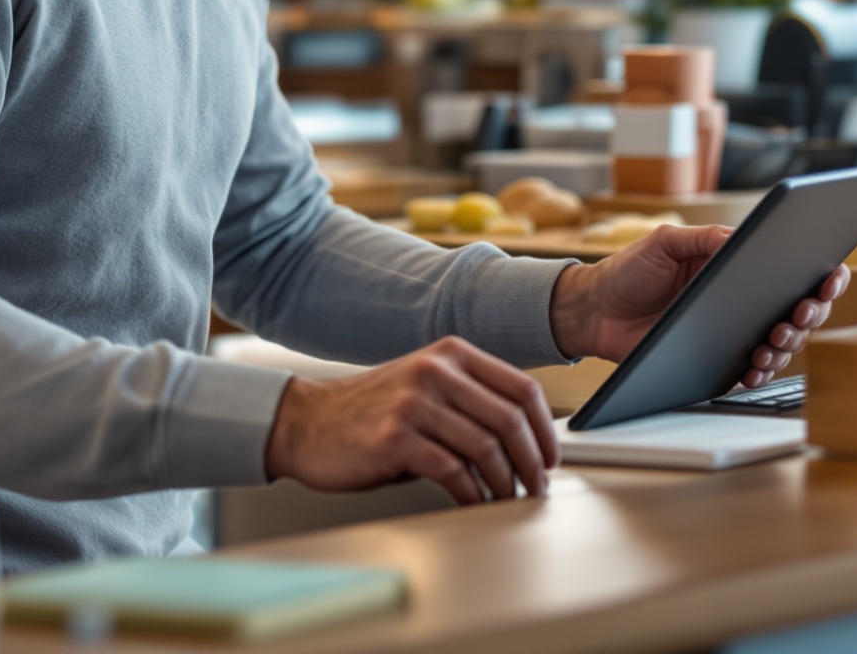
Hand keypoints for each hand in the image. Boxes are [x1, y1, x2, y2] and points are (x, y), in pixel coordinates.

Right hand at [263, 337, 556, 504]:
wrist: (307, 423)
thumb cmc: (371, 412)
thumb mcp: (425, 389)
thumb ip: (469, 401)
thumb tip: (525, 441)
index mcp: (451, 354)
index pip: (521, 388)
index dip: (544, 429)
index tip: (550, 457)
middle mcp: (435, 371)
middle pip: (509, 419)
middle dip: (532, 462)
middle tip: (536, 486)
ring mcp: (414, 403)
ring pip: (485, 447)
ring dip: (505, 482)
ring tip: (508, 499)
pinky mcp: (395, 438)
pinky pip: (453, 472)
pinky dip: (472, 494)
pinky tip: (474, 502)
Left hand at [549, 225, 850, 389]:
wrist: (595, 310)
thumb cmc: (629, 271)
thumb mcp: (665, 242)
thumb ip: (706, 238)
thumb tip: (747, 238)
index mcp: (736, 267)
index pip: (790, 269)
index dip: (819, 273)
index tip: (832, 274)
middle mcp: (742, 301)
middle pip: (796, 310)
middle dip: (809, 312)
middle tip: (800, 312)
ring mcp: (732, 333)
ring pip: (780, 344)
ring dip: (787, 344)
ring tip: (773, 340)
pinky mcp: (717, 361)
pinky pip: (751, 371)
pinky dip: (760, 373)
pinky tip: (756, 369)